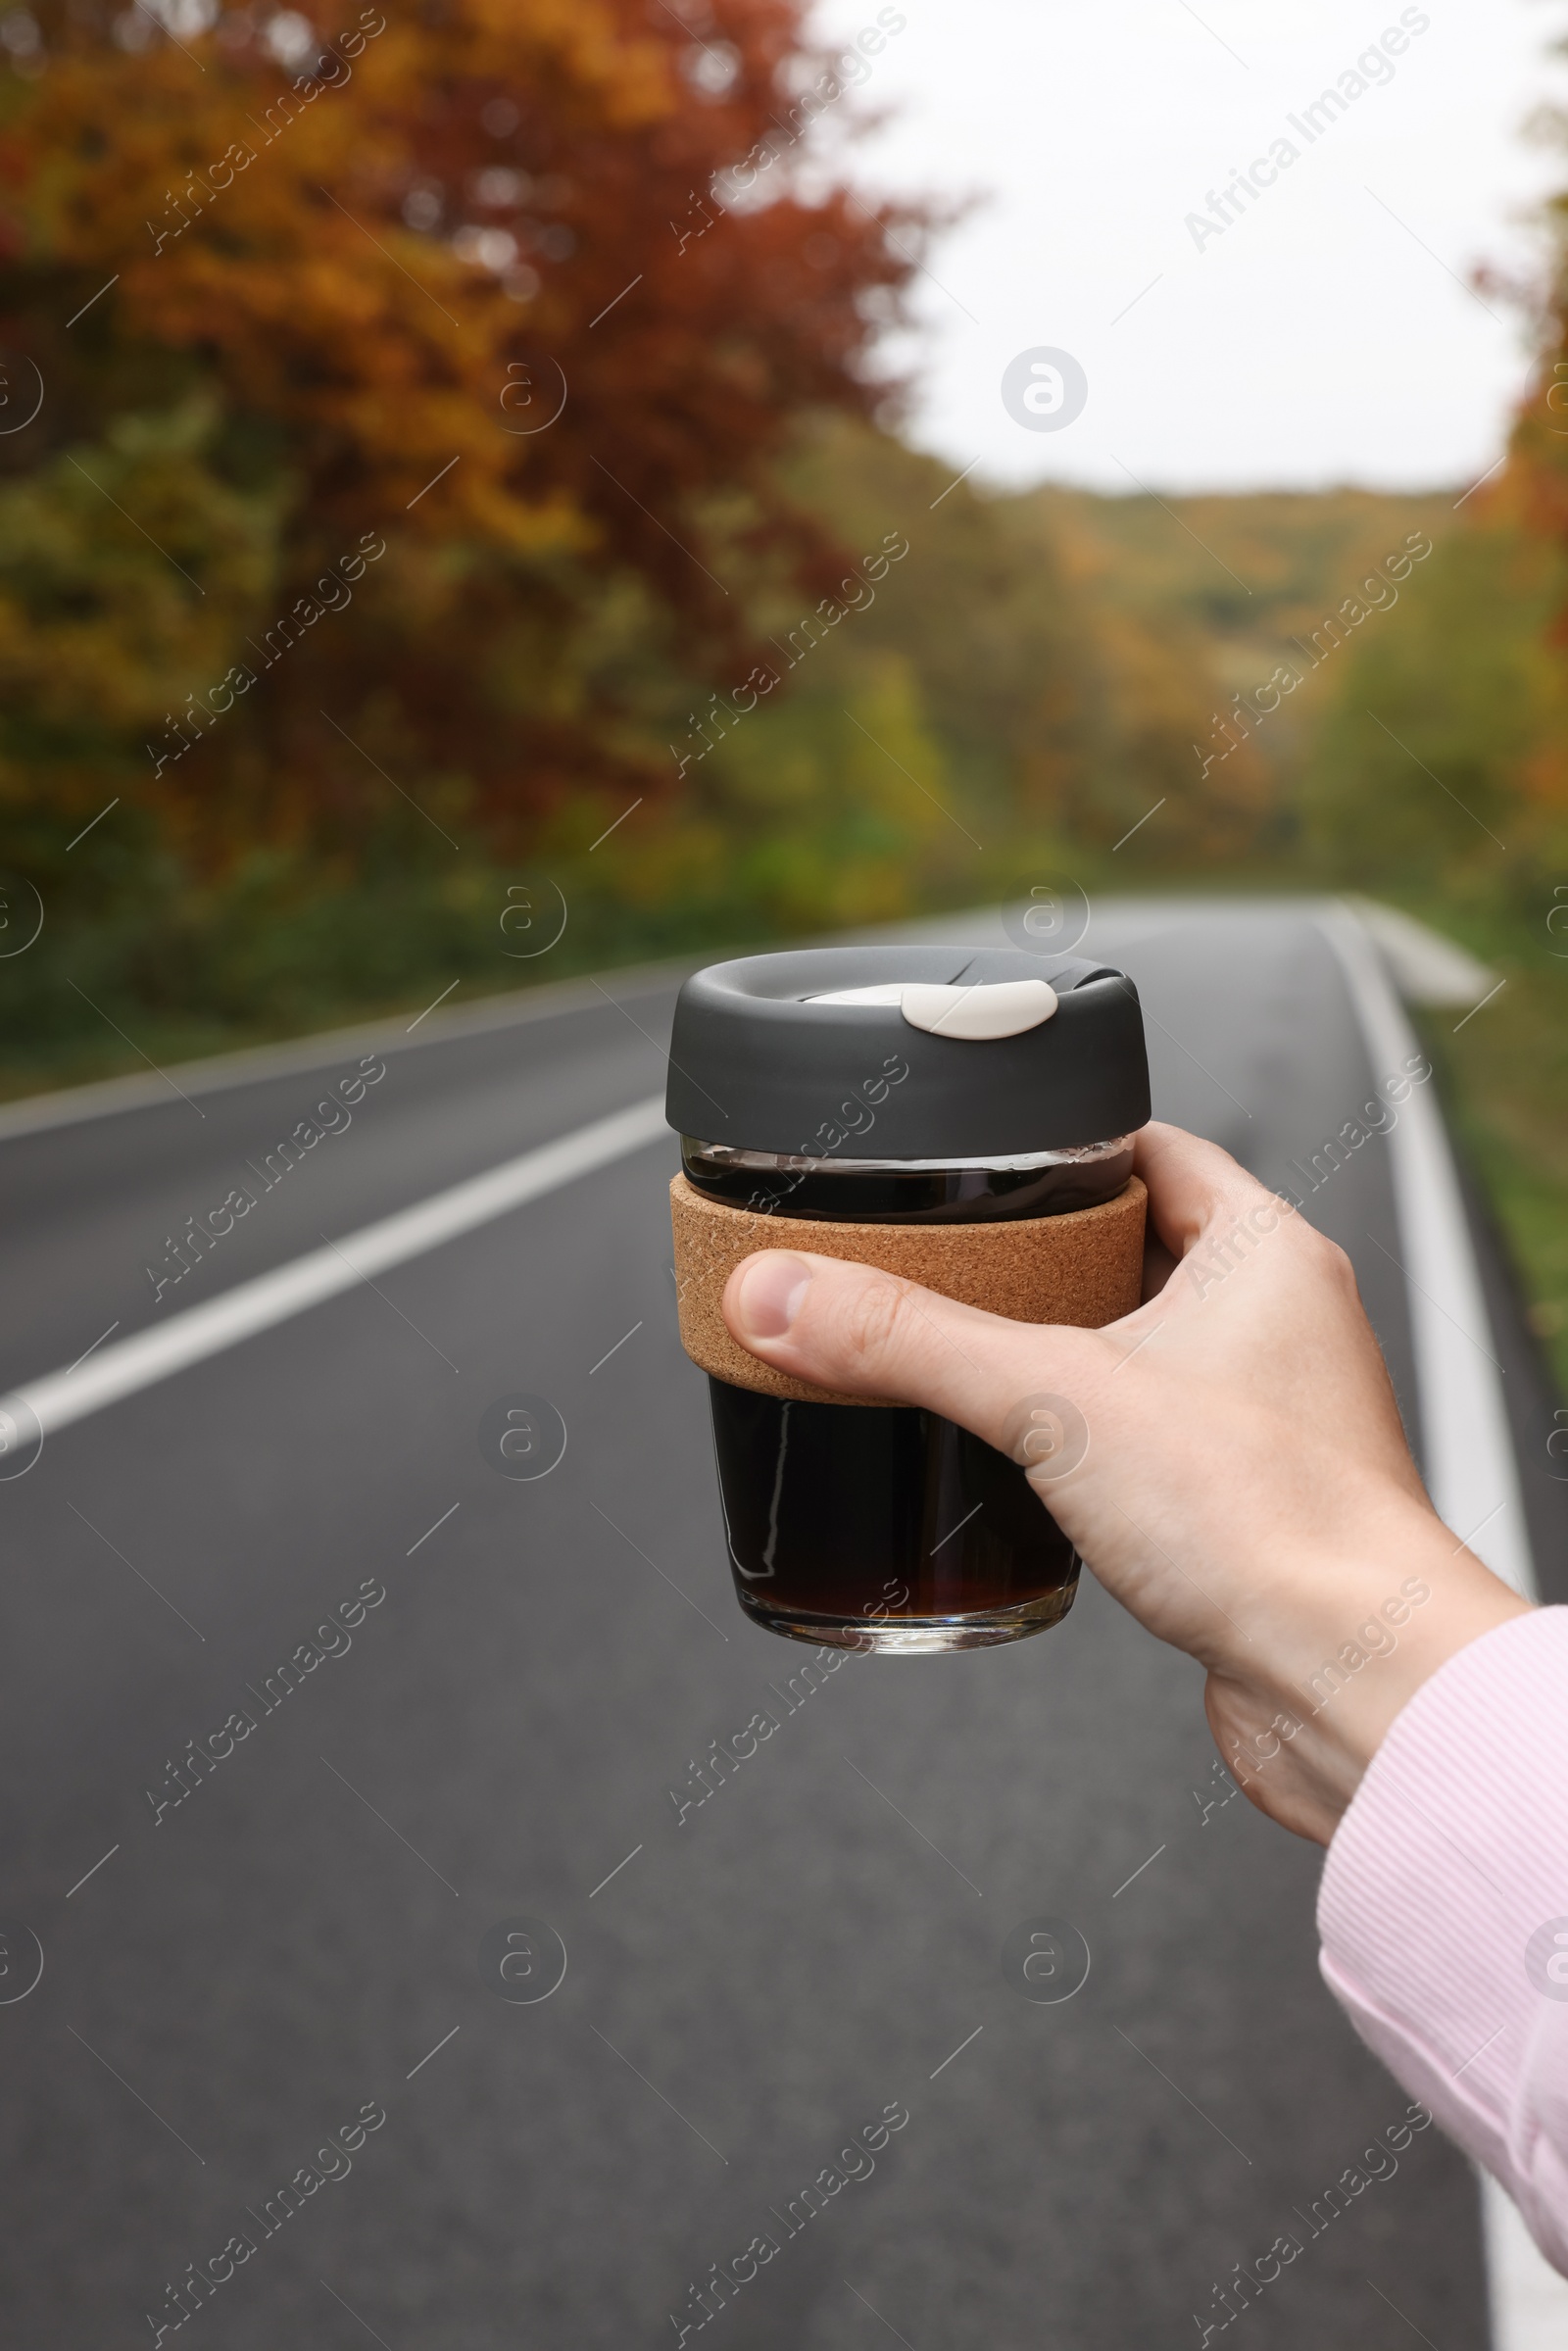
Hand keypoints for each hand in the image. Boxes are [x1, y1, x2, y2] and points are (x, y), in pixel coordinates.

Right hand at [720, 1121, 1528, 1843]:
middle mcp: (1284, 1325)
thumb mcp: (1054, 1400)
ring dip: (1065, 1356)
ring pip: (1147, 1351)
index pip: (1154, 1149)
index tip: (985, 1156)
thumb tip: (788, 1294)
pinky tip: (1030, 1470)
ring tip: (974, 1362)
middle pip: (1140, 1249)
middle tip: (953, 1263)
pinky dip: (1091, 1442)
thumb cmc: (1276, 1527)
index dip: (1064, 1146)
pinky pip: (1156, 1441)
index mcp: (1268, 1253)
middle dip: (1043, 1259)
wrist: (1353, 1679)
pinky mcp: (1250, 1504)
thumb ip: (909, 1340)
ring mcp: (1272, 1417)